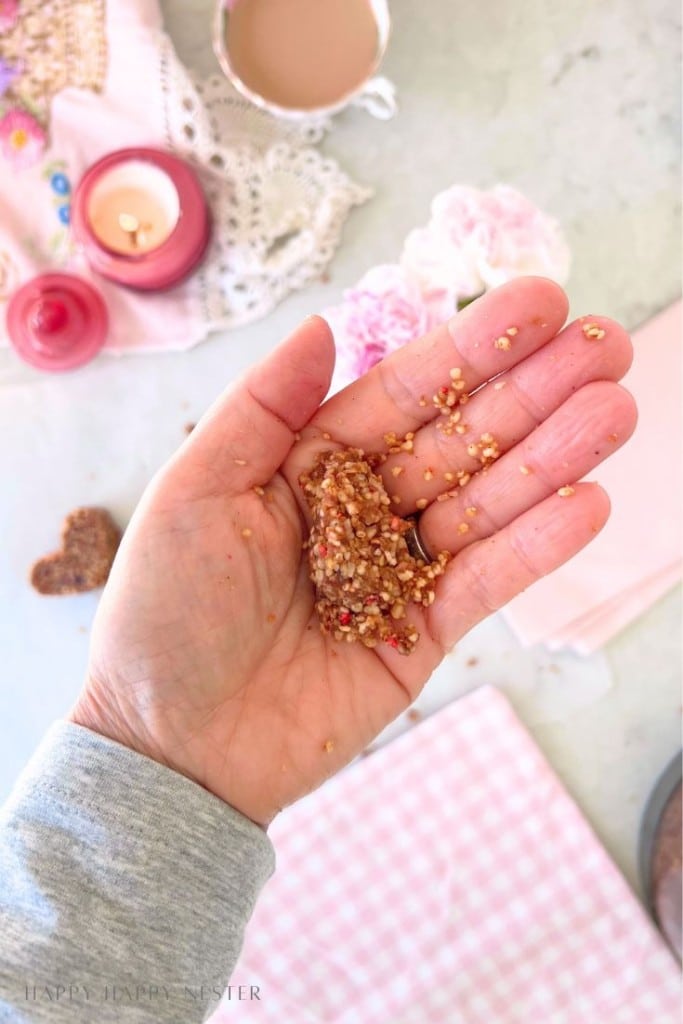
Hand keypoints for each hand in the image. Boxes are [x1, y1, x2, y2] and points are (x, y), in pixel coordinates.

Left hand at [70, 278, 635, 825]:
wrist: (173, 748)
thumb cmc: (165, 614)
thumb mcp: (194, 493)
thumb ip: (261, 408)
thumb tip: (323, 325)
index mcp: (310, 465)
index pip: (402, 395)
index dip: (468, 350)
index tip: (537, 304)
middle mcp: (363, 508)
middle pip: (460, 440)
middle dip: (532, 393)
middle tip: (606, 345)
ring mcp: (399, 571)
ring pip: (486, 505)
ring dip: (553, 459)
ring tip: (616, 411)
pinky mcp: (425, 634)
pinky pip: (487, 584)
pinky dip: (536, 548)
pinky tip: (588, 503)